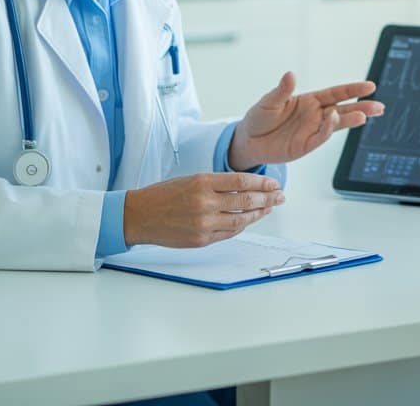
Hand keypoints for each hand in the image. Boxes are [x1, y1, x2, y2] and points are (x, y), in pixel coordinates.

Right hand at [123, 172, 283, 247]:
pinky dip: (242, 226)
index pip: (241, 181)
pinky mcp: (202, 240)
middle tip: (280, 196)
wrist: (139, 216)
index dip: (261, 183)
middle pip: (246, 201)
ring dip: (259, 214)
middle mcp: (205, 203)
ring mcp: (204, 224)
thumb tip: (245, 187)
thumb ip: (216, 184)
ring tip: (270, 208)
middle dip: (267, 198)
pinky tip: (251, 220)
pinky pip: (229, 233)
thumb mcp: (190, 179)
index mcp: (202, 182)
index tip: (274, 183)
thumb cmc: (164, 195)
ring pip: (241, 220)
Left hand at [230, 72, 384, 169]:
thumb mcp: (269, 101)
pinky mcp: (305, 145)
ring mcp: (312, 131)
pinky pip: (320, 138)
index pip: (336, 93)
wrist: (248, 141)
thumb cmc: (259, 117)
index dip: (352, 90)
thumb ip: (282, 90)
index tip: (370, 86)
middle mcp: (315, 115)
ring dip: (350, 120)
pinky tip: (334, 121)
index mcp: (310, 100)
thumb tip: (290, 74)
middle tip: (380, 106)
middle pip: (343, 109)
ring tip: (365, 115)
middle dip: (362, 107)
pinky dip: (328, 129)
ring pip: (336, 125)